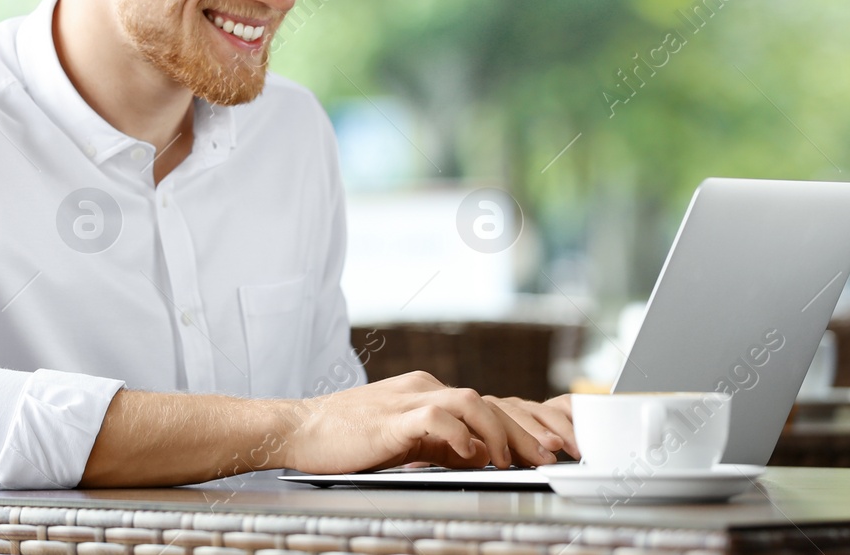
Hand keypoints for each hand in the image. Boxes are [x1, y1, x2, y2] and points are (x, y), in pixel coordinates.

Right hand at [282, 371, 562, 473]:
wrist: (297, 429)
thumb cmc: (344, 439)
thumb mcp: (403, 441)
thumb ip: (441, 444)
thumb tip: (479, 456)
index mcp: (426, 392)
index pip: (487, 403)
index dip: (522, 425)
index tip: (547, 449)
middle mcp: (422, 388)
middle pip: (489, 401)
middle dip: (525, 430)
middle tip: (552, 456)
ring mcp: (407, 399)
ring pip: (471, 400)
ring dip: (499, 431)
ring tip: (513, 460)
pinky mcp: (392, 418)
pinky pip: (436, 417)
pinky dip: (459, 434)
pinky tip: (470, 453)